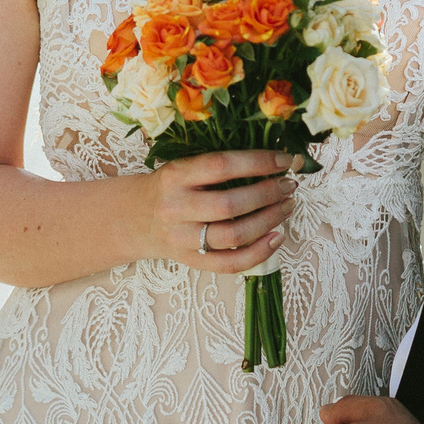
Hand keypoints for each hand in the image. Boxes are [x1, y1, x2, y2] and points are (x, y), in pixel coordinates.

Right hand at [143, 148, 296, 273]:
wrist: (135, 218)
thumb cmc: (170, 187)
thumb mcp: (183, 166)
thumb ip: (218, 164)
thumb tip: (274, 160)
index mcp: (176, 176)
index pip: (221, 166)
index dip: (257, 162)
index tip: (284, 159)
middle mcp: (177, 207)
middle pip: (230, 204)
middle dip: (268, 193)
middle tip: (289, 185)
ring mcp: (183, 238)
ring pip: (234, 235)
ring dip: (269, 220)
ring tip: (287, 206)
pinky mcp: (191, 261)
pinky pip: (231, 263)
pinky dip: (260, 252)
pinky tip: (278, 237)